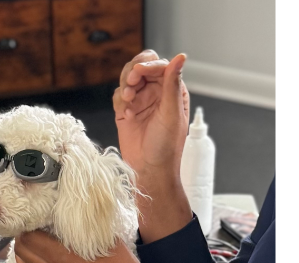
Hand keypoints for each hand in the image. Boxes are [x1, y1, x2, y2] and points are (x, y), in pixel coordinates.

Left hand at [14, 231, 159, 262]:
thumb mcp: (110, 242)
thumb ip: (91, 227)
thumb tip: (80, 212)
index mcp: (63, 257)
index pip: (30, 237)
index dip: (28, 224)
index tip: (35, 217)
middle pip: (23, 252)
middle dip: (23, 237)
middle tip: (30, 227)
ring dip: (22, 254)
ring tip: (29, 243)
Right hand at [113, 51, 190, 180]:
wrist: (149, 169)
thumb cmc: (166, 146)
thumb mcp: (172, 113)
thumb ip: (172, 84)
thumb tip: (180, 57)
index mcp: (172, 90)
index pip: (160, 65)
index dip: (149, 65)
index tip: (139, 72)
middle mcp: (156, 92)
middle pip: (141, 66)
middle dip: (133, 72)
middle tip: (131, 83)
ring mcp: (140, 100)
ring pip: (127, 78)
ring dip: (125, 86)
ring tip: (128, 100)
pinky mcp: (125, 110)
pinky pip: (118, 95)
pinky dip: (120, 102)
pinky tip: (127, 115)